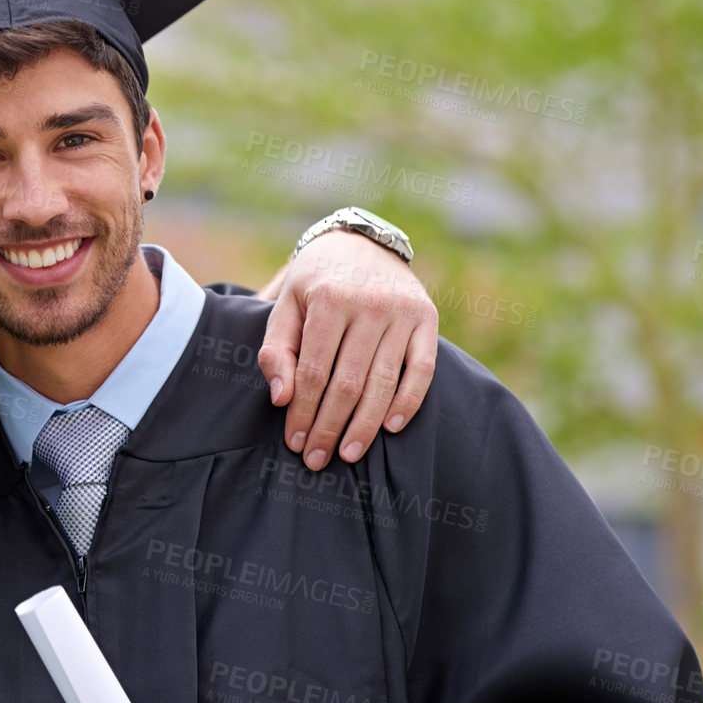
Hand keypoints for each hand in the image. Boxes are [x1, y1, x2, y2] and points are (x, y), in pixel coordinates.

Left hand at [258, 230, 437, 469]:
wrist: (359, 242)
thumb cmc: (314, 284)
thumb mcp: (285, 306)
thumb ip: (276, 350)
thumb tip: (281, 399)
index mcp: (328, 299)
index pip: (314, 371)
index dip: (303, 411)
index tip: (293, 441)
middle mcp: (369, 304)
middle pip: (348, 383)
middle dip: (330, 427)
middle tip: (316, 460)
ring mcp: (402, 312)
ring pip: (383, 382)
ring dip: (364, 425)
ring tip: (349, 455)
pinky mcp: (427, 318)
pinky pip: (422, 370)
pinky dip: (409, 402)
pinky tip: (390, 428)